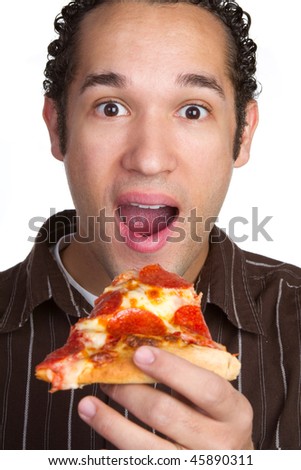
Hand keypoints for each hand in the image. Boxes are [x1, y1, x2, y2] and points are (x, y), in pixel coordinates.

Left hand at [78, 346, 253, 449]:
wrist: (230, 463)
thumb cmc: (218, 421)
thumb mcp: (217, 397)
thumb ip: (190, 375)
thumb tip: (142, 348)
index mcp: (235, 413)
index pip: (206, 388)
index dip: (171, 369)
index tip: (139, 352)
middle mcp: (221, 444)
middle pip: (168, 416)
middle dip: (131, 393)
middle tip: (106, 377)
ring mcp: (196, 467)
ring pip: (146, 449)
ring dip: (111, 423)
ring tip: (88, 405)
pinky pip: (140, 464)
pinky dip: (117, 447)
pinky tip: (102, 433)